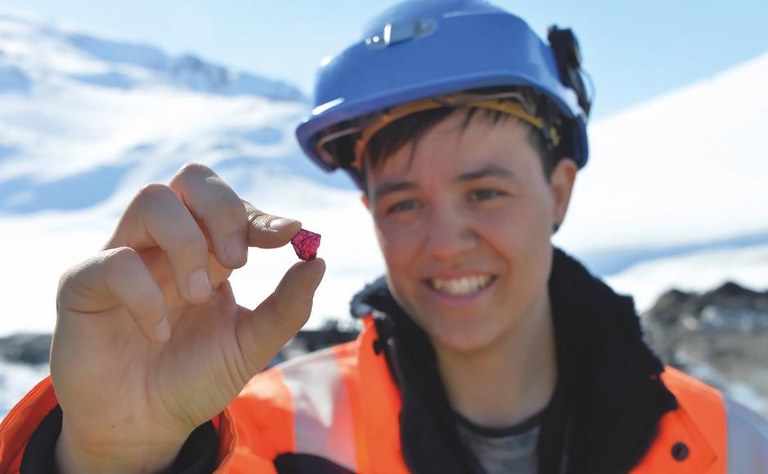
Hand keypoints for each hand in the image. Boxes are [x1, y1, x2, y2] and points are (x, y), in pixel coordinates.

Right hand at [50, 164, 324, 472]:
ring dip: (187, 244)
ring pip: (152, 199)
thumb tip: (320, 260)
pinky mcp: (84, 282)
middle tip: (237, 261)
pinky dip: (146, 295)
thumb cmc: (196, 378)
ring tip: (198, 296)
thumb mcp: (250, 344)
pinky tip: (160, 334)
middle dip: (223, 209)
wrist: (146, 426)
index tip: (288, 235)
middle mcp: (167, 244)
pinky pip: (115, 261)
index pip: (231, 204)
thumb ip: (287, 306)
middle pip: (191, 178)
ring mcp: (125, 255)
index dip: (259, 213)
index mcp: (208, 251)